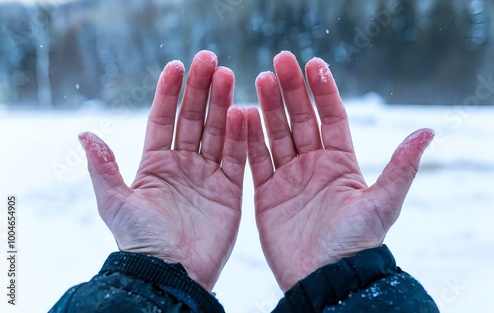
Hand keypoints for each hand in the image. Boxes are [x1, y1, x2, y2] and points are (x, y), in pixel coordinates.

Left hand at [78, 51, 246, 290]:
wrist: (171, 273)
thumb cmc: (140, 240)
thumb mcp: (115, 202)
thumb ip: (104, 167)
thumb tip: (84, 133)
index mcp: (155, 164)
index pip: (163, 119)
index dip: (169, 92)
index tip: (176, 65)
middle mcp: (183, 165)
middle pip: (194, 119)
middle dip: (201, 89)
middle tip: (210, 60)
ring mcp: (208, 176)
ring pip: (218, 132)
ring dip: (223, 104)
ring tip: (228, 76)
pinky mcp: (229, 191)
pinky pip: (237, 158)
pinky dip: (241, 136)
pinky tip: (243, 113)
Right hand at [247, 51, 433, 290]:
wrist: (324, 278)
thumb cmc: (355, 243)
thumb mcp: (382, 204)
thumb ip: (400, 167)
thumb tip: (427, 132)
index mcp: (341, 163)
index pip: (332, 117)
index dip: (323, 91)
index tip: (313, 64)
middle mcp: (314, 165)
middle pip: (301, 119)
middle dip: (292, 90)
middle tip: (280, 61)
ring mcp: (289, 178)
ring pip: (277, 134)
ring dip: (268, 107)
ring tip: (259, 79)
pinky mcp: (267, 193)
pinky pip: (257, 160)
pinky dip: (250, 139)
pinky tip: (243, 116)